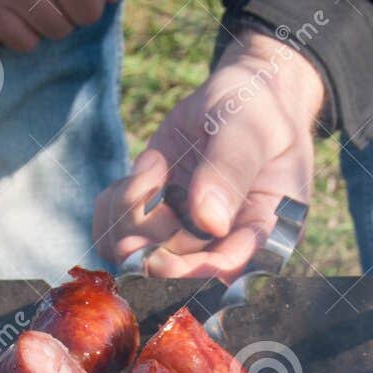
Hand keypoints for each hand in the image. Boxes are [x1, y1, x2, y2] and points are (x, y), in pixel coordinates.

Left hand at [93, 32, 325, 279]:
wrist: (239, 97)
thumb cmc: (257, 110)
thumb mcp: (250, 128)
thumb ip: (231, 169)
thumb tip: (211, 221)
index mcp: (258, 235)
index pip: (224, 274)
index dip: (188, 276)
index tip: (157, 260)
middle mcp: (219, 246)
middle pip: (172, 274)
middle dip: (150, 238)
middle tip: (147, 188)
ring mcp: (182, 236)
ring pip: (134, 258)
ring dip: (128, 216)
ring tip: (152, 170)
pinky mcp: (151, 220)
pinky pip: (113, 235)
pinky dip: (113, 206)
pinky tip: (145, 171)